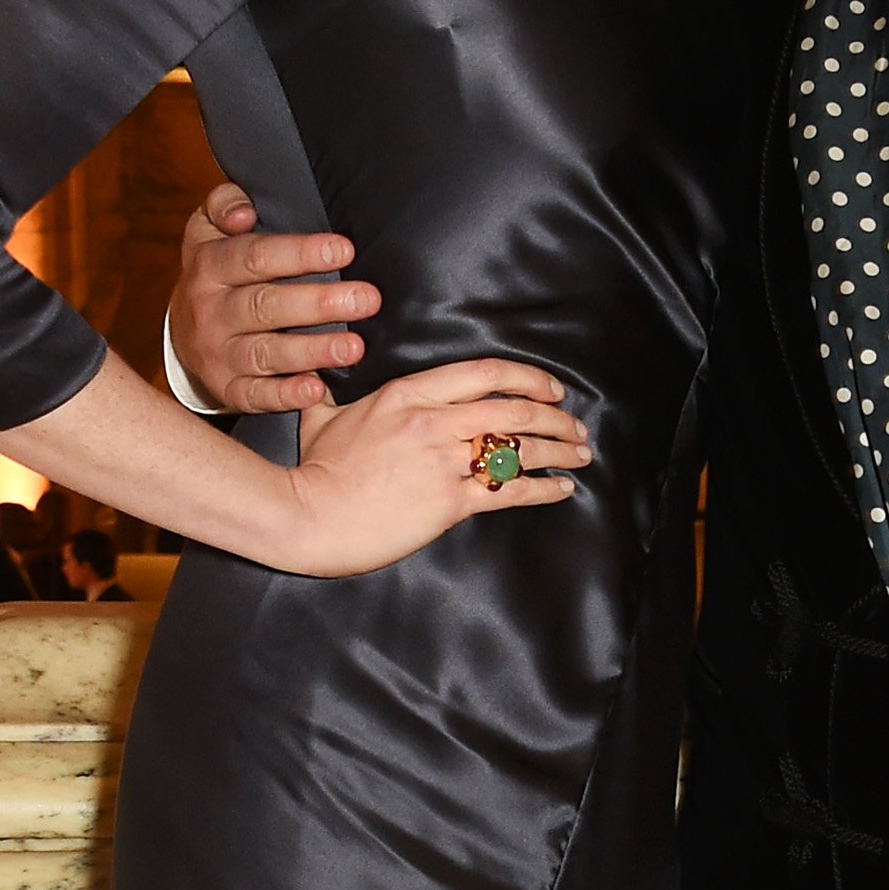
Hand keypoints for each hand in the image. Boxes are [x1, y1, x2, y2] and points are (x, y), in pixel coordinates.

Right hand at [173, 184, 383, 412]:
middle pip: (266, 306)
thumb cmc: (216, 268)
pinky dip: (285, 395)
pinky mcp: (226, 388)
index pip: (256, 256)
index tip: (345, 250)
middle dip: (320, 303)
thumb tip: (244, 211)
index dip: (301, 253)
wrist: (183, 328)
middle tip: (366, 299)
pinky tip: (316, 389)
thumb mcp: (208, 226)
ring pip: (266, 353)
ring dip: (312, 351)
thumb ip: (225, 204)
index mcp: (210, 265)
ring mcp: (216, 353)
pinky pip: (255, 396)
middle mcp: (210, 311)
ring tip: (354, 347)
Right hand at [281, 358, 590, 575]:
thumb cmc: (314, 470)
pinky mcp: (449, 502)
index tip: (549, 388)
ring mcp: (443, 461)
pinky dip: (543, 489)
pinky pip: (509, 491)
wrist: (307, 516)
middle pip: (512, 407)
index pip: (484, 373)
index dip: (527, 377)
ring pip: (518, 447)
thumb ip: (332, 398)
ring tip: (581, 453)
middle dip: (554, 416)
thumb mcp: (322, 418)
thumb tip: (319, 386)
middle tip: (575, 425)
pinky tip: (562, 488)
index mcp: (409, 394)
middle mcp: (433, 421)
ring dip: (558, 449)